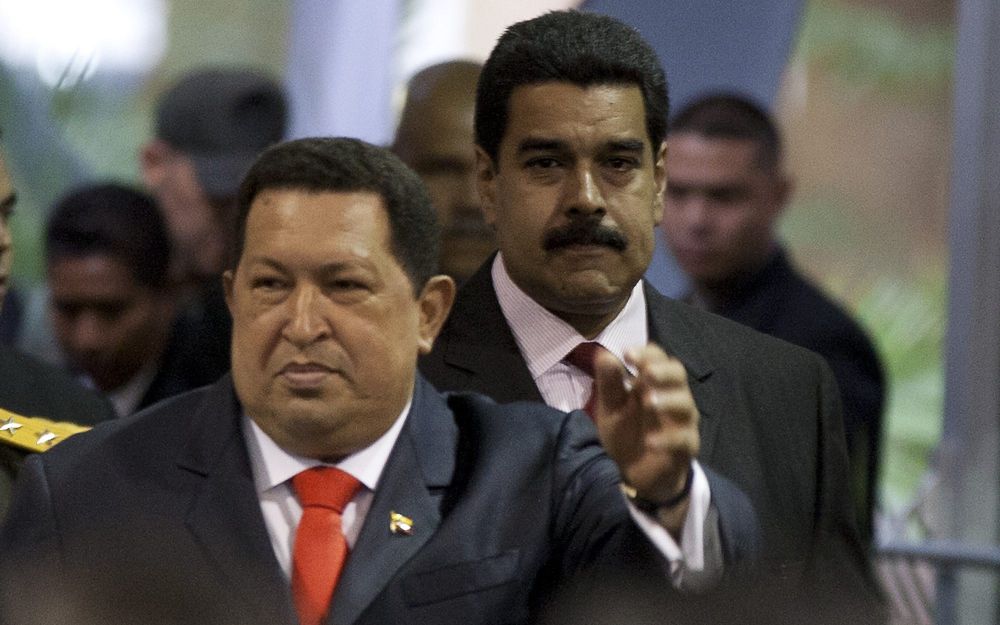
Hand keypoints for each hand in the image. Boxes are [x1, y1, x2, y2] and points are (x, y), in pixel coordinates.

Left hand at [592, 344, 698, 506]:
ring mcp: (681, 421)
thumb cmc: (624, 433)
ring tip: (648, 403)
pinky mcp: (686, 446)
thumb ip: (609, 383)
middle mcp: (671, 396)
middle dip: (662, 371)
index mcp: (651, 383)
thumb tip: (604, 354)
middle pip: (678, 374)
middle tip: (646, 373)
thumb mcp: (610, 408)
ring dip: (668, 400)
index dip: (646, 353)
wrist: (633, 474)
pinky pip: (684, 439)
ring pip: (685, 404)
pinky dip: (667, 439)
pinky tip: (650, 442)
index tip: (628, 354)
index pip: (657, 358)